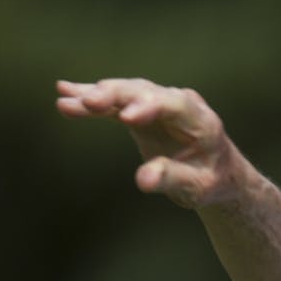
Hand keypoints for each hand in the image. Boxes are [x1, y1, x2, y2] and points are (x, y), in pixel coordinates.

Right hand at [56, 78, 237, 207]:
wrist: (216, 172)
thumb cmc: (210, 181)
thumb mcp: (197, 188)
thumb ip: (172, 180)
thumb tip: (143, 180)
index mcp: (200, 120)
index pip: (174, 105)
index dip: (150, 107)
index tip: (127, 117)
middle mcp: (180, 103)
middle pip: (144, 92)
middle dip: (117, 97)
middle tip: (89, 103)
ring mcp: (159, 103)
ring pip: (126, 93)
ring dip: (96, 96)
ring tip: (66, 101)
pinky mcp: (141, 109)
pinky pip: (115, 102)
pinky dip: (92, 98)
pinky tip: (65, 91)